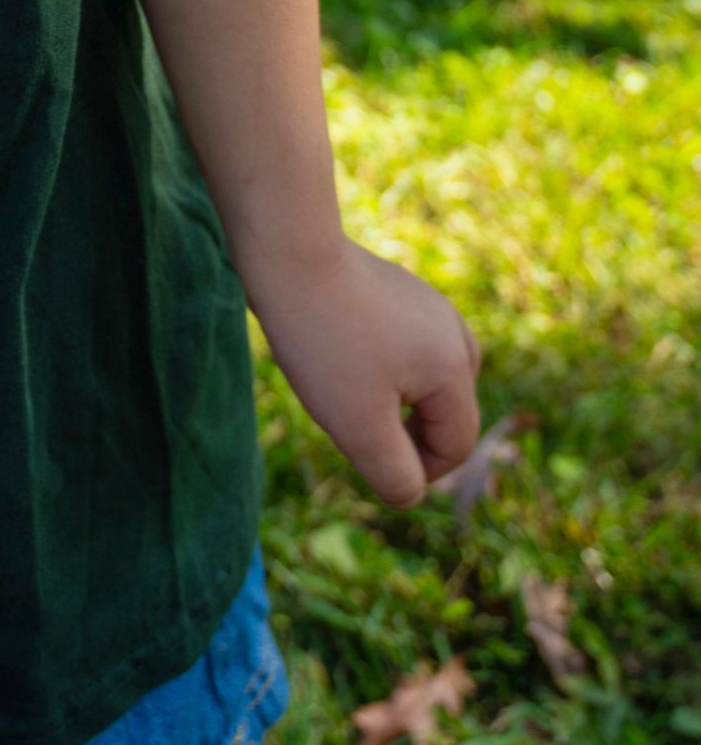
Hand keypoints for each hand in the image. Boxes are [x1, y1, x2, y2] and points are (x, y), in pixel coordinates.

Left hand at [247, 234, 481, 507]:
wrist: (288, 251)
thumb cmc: (323, 343)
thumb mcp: (359, 426)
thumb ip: (395, 473)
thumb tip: (412, 493)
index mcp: (455, 366)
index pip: (457, 443)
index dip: (418, 469)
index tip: (366, 460)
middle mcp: (451, 330)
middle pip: (449, 409)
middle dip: (410, 432)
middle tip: (355, 426)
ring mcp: (425, 302)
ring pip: (428, 376)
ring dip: (397, 400)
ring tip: (349, 395)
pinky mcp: (395, 286)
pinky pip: (405, 344)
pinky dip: (382, 366)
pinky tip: (340, 357)